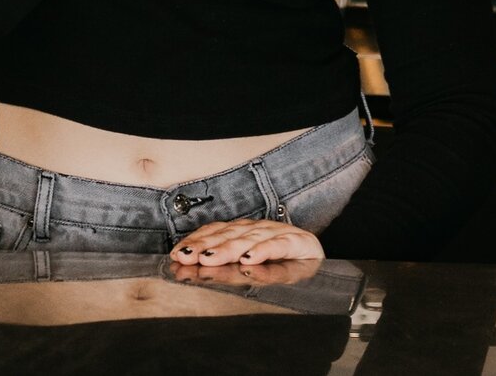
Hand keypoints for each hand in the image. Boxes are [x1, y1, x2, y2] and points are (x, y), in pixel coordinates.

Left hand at [170, 218, 322, 268]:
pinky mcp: (297, 243)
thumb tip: (196, 266)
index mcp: (245, 232)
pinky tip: (250, 259)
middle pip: (229, 235)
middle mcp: (258, 229)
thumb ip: (229, 264)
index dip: (197, 241)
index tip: (177, 253)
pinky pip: (278, 246)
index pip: (217, 232)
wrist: (318, 258)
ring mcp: (277, 234)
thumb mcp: (252, 262)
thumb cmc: (282, 260)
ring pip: (249, 240)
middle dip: (206, 245)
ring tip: (210, 258)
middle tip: (188, 256)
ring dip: (228, 248)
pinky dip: (263, 251)